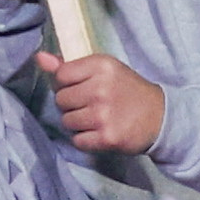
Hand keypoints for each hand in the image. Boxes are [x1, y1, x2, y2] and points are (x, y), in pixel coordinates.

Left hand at [37, 51, 165, 157]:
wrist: (160, 117)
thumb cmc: (127, 91)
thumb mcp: (104, 71)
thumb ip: (70, 66)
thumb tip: (39, 59)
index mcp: (102, 66)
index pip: (61, 76)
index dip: (67, 84)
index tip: (83, 88)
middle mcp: (101, 88)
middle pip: (61, 100)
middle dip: (72, 105)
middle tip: (92, 105)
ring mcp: (103, 114)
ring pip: (67, 121)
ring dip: (78, 123)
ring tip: (97, 119)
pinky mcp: (107, 137)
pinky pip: (77, 140)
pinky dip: (86, 139)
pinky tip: (100, 132)